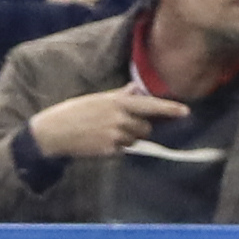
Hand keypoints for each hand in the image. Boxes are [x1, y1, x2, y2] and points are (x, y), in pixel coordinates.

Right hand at [25, 87, 187, 160]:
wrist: (53, 133)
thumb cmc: (73, 113)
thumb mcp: (96, 99)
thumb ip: (119, 96)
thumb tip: (135, 89)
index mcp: (118, 102)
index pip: (151, 105)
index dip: (169, 109)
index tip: (186, 112)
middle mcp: (120, 118)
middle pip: (145, 127)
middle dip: (138, 128)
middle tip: (119, 126)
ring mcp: (116, 135)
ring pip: (135, 140)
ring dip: (126, 138)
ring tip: (105, 134)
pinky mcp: (109, 149)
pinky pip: (122, 150)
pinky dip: (115, 147)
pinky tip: (99, 142)